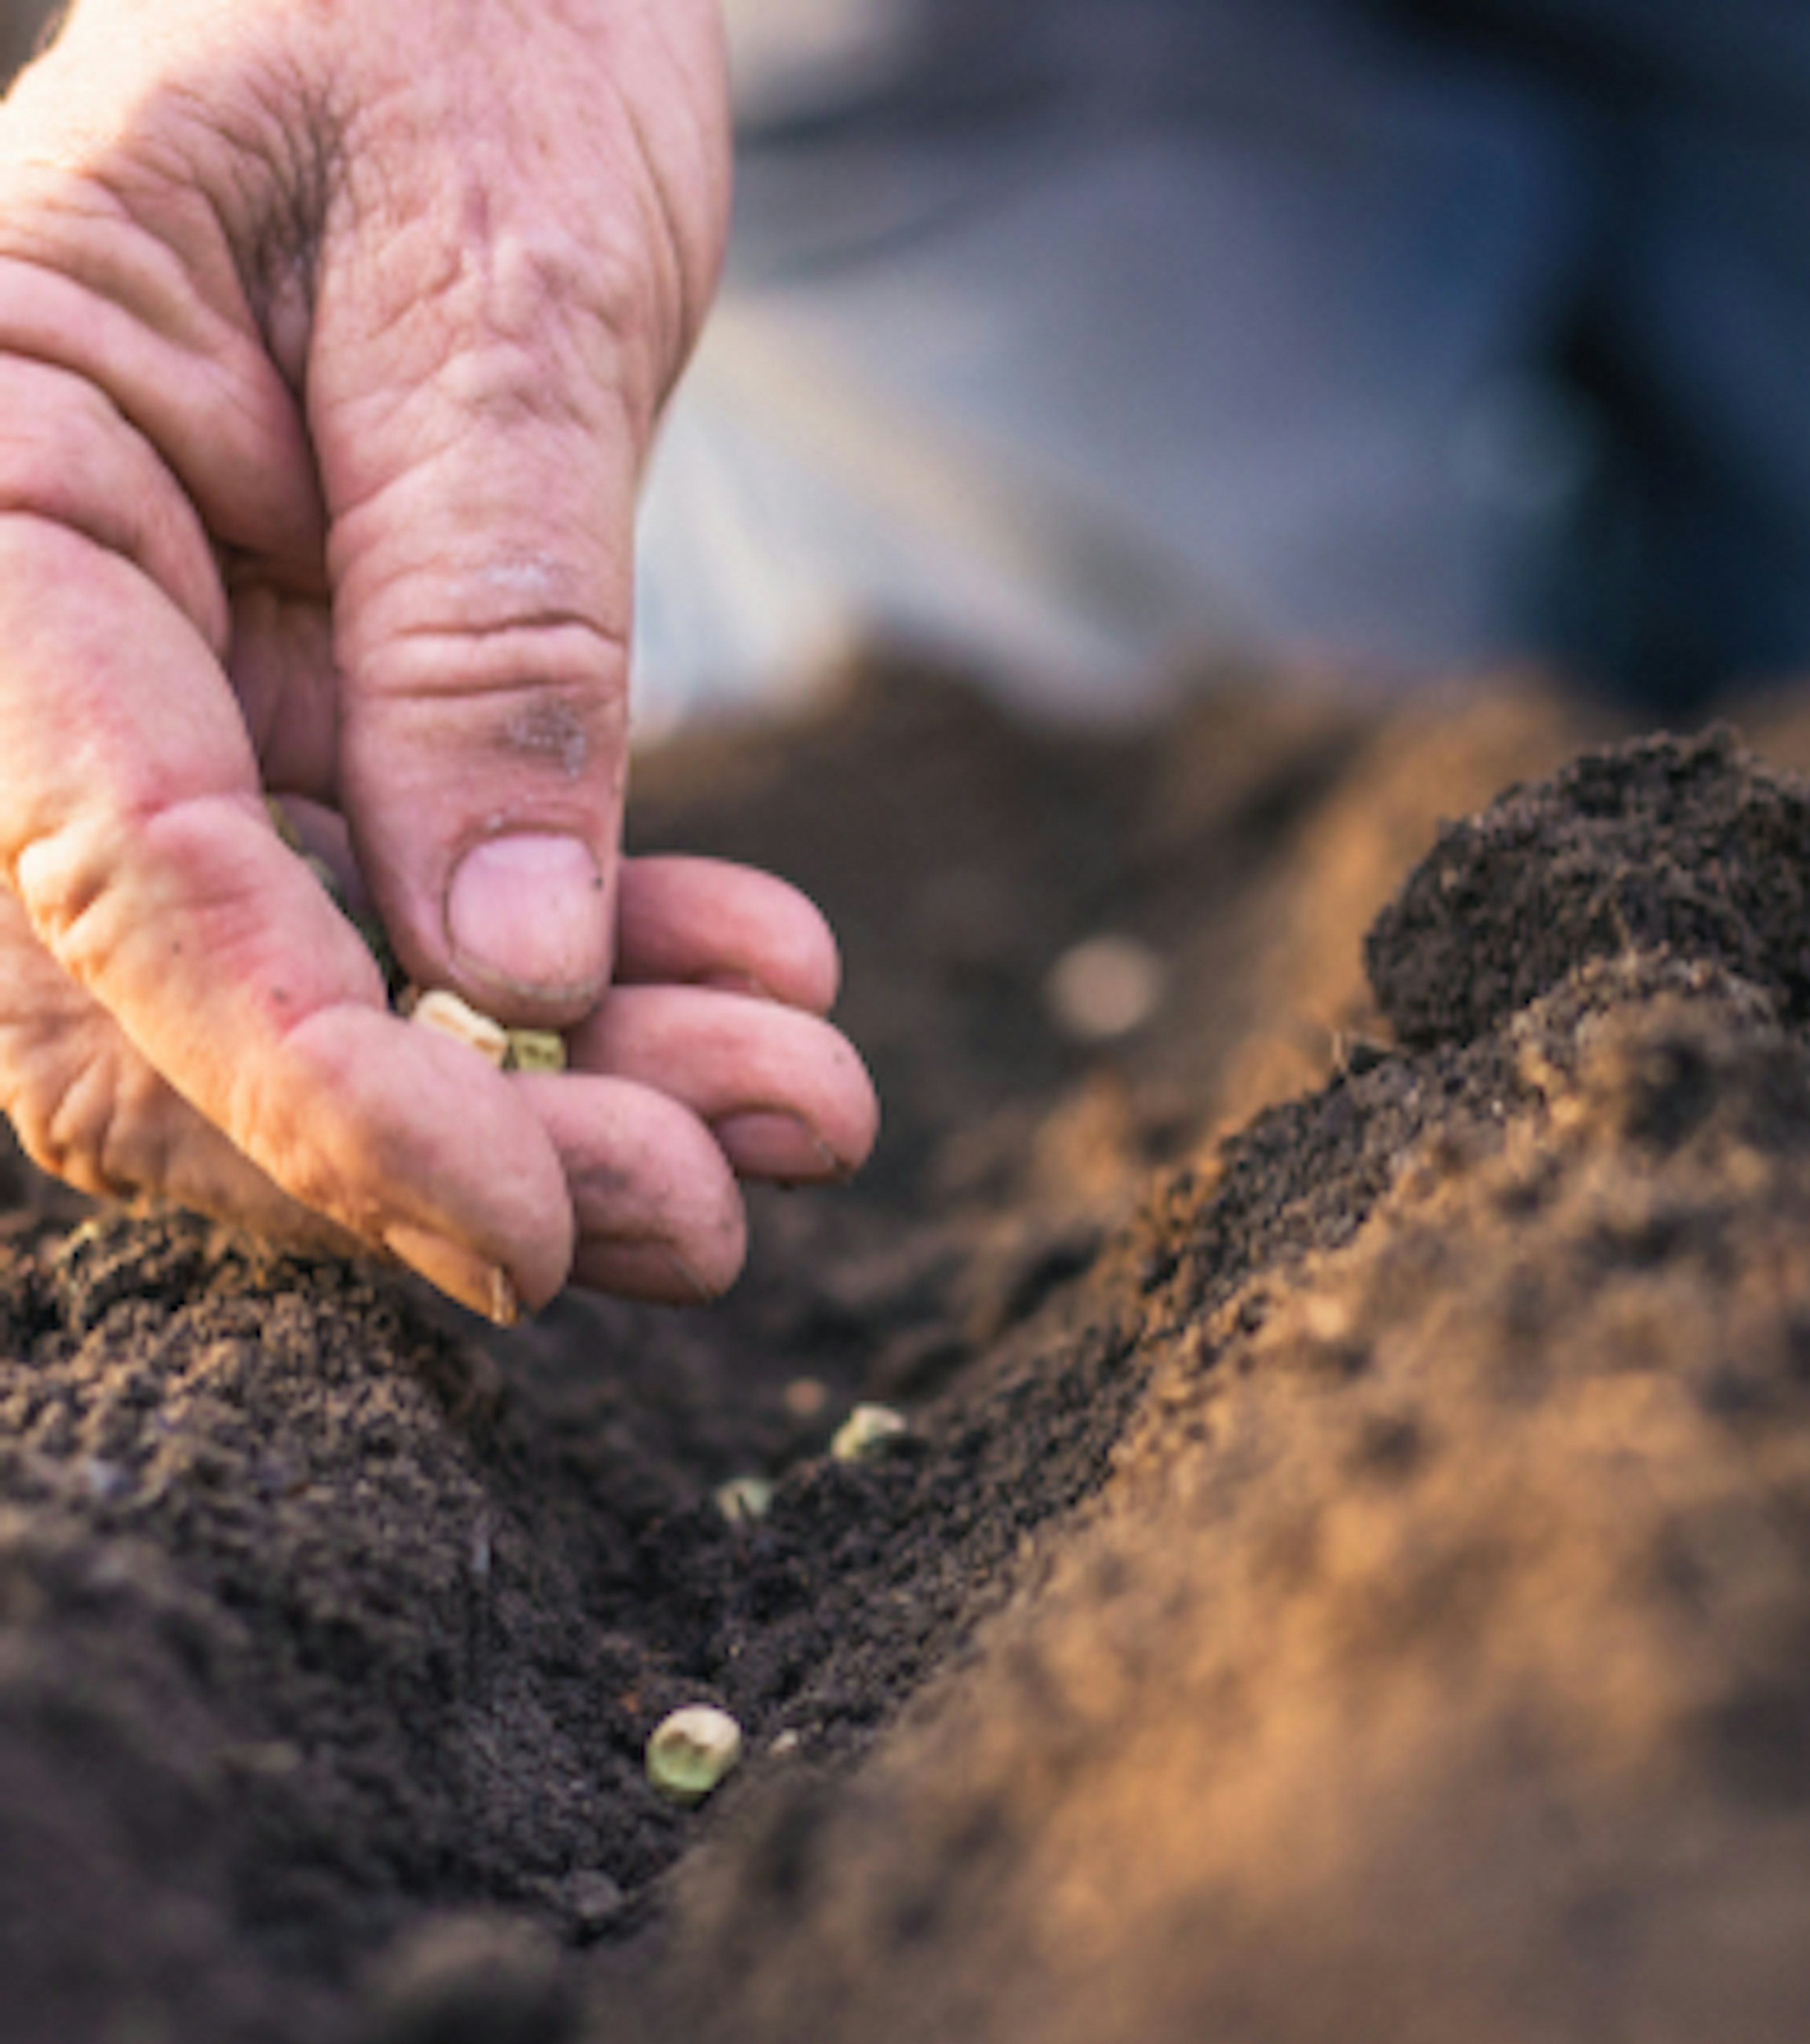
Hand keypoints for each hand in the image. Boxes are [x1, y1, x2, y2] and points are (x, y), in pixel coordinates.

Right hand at [0, 0, 876, 1318]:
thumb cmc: (459, 27)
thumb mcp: (495, 294)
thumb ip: (486, 630)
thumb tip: (512, 968)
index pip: (117, 882)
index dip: (320, 1095)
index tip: (537, 1225)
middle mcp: (49, 638)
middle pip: (185, 1018)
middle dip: (455, 1151)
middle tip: (718, 1206)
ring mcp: (187, 698)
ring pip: (331, 1005)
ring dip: (571, 1101)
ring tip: (802, 1109)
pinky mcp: (328, 725)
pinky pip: (437, 921)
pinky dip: (611, 990)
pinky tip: (767, 982)